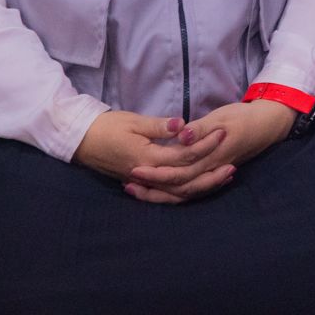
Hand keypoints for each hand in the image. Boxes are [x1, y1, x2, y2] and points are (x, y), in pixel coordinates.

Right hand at [72, 110, 228, 200]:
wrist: (81, 140)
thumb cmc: (107, 127)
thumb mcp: (133, 121)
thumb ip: (158, 126)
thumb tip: (182, 125)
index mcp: (146, 158)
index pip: (183, 156)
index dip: (205, 145)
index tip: (223, 133)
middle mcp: (147, 175)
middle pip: (185, 181)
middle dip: (210, 174)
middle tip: (233, 165)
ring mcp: (144, 181)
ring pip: (177, 192)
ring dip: (201, 186)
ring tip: (223, 178)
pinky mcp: (142, 182)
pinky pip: (168, 192)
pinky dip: (186, 190)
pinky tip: (200, 184)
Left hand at [123, 99, 296, 203]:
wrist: (266, 126)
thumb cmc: (243, 118)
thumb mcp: (222, 117)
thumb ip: (201, 128)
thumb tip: (182, 136)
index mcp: (211, 156)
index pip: (180, 172)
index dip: (156, 173)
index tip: (134, 170)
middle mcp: (211, 170)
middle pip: (178, 187)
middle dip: (152, 187)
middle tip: (128, 184)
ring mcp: (212, 174)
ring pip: (183, 193)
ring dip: (160, 194)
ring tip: (137, 190)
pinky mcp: (211, 173)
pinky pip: (190, 189)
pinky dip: (172, 192)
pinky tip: (158, 190)